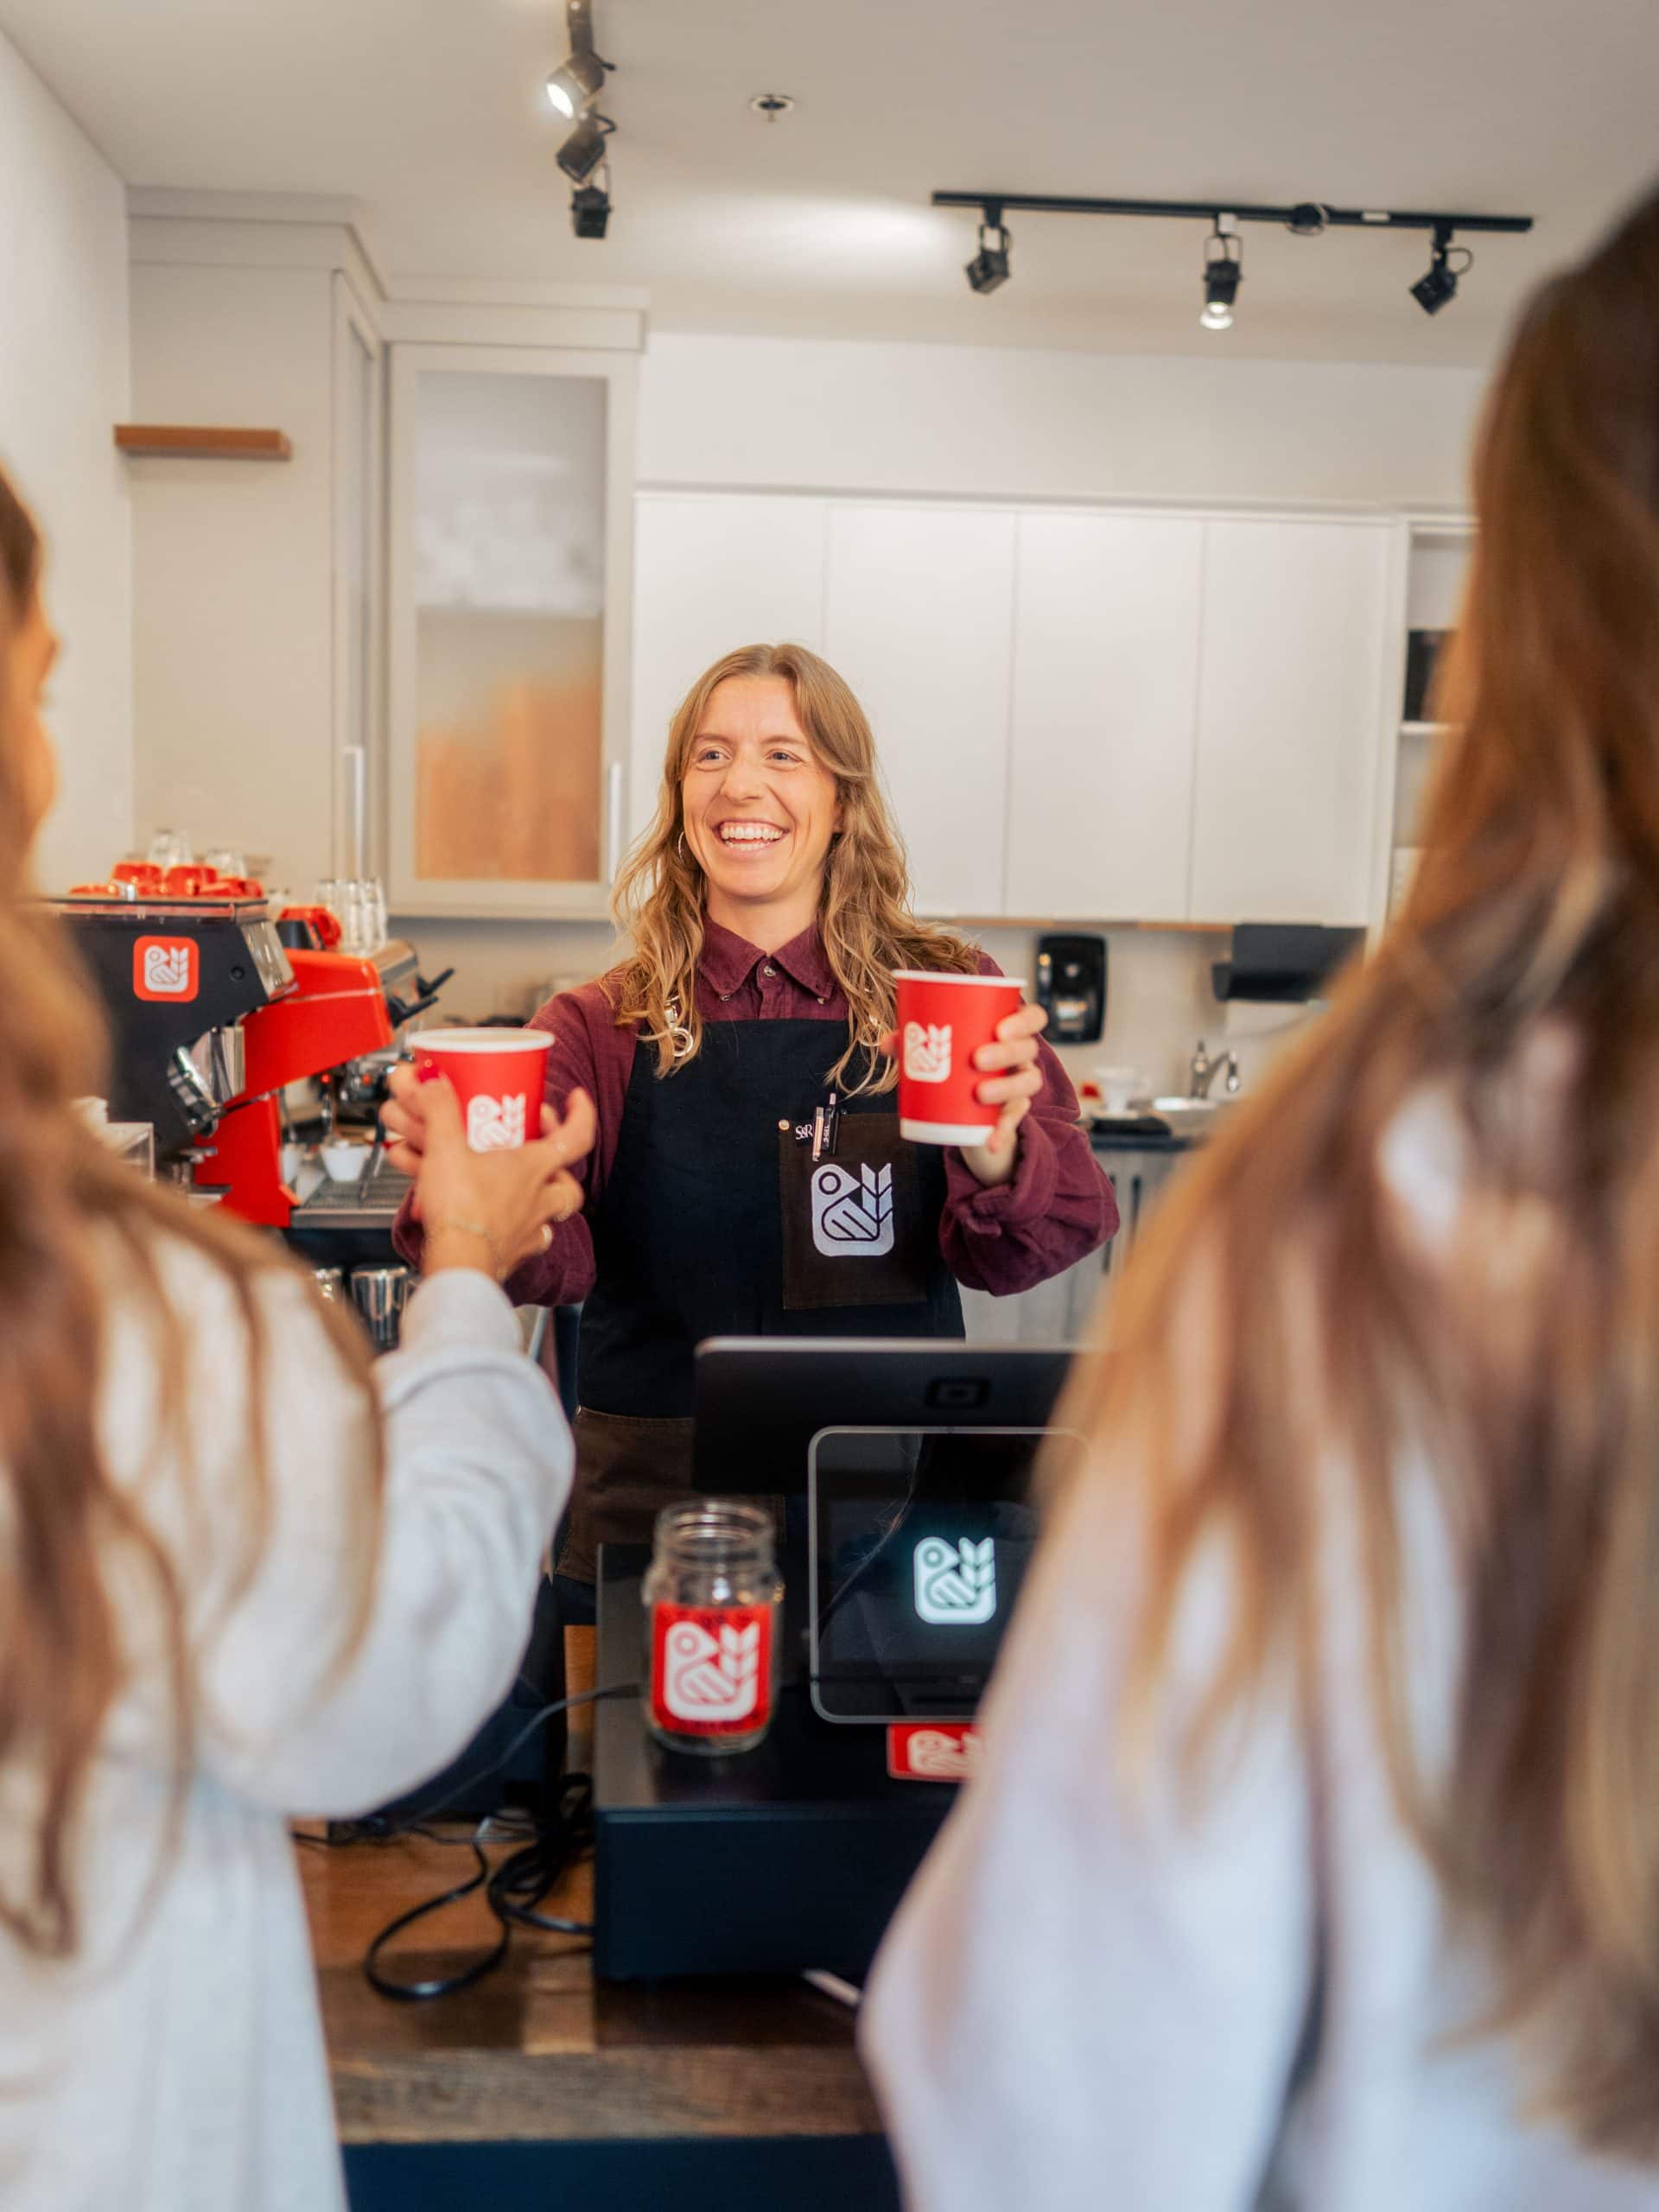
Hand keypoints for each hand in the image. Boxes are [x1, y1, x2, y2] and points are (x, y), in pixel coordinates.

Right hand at [386, 1067, 596, 1278]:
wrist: (457, 1264)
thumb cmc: (461, 1209)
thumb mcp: (445, 1147)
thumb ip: (439, 1111)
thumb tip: (432, 1084)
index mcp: (533, 1168)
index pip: (577, 1137)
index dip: (581, 1115)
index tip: (577, 1099)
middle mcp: (539, 1200)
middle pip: (569, 1181)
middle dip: (561, 1164)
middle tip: (542, 1148)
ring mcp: (529, 1229)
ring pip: (552, 1213)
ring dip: (542, 1198)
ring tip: (522, 1186)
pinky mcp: (512, 1253)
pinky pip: (526, 1240)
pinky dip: (518, 1230)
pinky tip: (500, 1221)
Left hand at [878, 1002, 1048, 1188]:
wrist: (966, 1112)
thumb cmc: (954, 1067)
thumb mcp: (935, 1054)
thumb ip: (912, 1045)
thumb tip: (887, 1043)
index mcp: (1007, 1033)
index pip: (1033, 1018)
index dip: (1024, 1020)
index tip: (999, 1027)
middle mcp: (1020, 1057)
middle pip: (1028, 1048)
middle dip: (1006, 1052)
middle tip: (976, 1058)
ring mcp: (1020, 1085)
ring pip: (1029, 1082)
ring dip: (1007, 1087)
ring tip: (980, 1093)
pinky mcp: (1013, 1113)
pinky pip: (1014, 1121)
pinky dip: (1003, 1131)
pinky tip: (991, 1141)